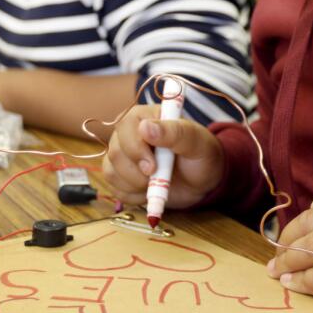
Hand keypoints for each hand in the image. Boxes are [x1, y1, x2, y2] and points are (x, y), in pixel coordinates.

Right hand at [102, 105, 224, 209]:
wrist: (201, 179)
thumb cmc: (201, 154)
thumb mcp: (196, 142)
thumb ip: (175, 133)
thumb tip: (146, 128)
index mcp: (144, 116)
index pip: (125, 128)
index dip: (136, 150)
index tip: (153, 167)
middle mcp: (128, 133)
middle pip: (115, 153)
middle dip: (136, 172)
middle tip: (157, 177)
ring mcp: (122, 155)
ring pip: (111, 172)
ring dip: (135, 185)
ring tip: (158, 182)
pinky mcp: (120, 175)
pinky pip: (115, 189)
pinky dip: (134, 196)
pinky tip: (150, 190)